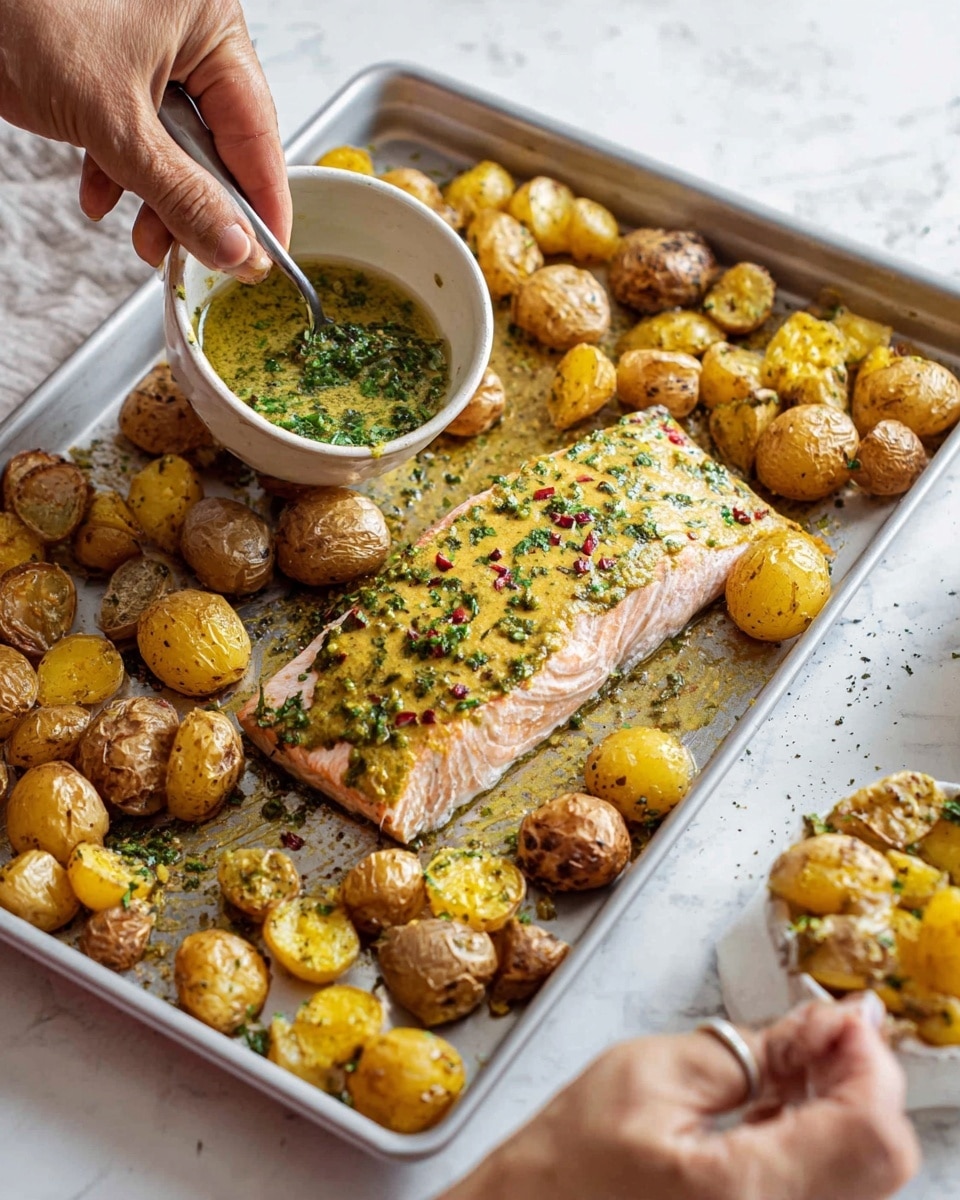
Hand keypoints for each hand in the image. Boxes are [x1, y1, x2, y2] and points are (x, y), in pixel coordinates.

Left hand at [0, 0, 289, 279]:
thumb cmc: (23, 12)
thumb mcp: (114, 123)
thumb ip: (182, 194)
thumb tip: (233, 247)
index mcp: (211, 23)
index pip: (258, 132)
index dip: (263, 204)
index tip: (266, 256)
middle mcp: (188, 30)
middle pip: (218, 143)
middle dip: (199, 206)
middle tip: (202, 256)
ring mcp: (149, 46)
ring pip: (175, 144)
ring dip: (157, 197)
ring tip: (145, 238)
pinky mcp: (112, 65)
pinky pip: (136, 129)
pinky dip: (121, 170)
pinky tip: (103, 195)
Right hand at [440, 996, 918, 1199]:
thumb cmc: (566, 1163)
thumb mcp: (651, 1074)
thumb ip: (750, 1047)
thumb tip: (824, 1023)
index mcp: (746, 1191)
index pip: (866, 1125)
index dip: (866, 1058)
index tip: (844, 1015)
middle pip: (879, 1154)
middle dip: (859, 1076)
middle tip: (818, 1030)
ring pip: (862, 1171)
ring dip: (842, 1101)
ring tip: (791, 1057)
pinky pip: (828, 1188)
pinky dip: (821, 1133)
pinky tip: (782, 1099)